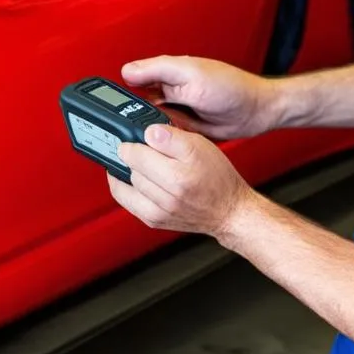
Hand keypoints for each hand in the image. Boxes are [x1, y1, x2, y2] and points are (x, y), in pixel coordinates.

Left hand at [108, 123, 260, 239]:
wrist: (229, 210)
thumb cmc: (218, 178)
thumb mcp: (201, 147)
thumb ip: (172, 137)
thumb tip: (148, 132)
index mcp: (178, 177)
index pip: (136, 155)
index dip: (133, 142)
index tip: (137, 139)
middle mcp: (167, 198)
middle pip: (131, 170)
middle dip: (133, 157)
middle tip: (141, 150)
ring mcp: (159, 212)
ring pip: (127, 185)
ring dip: (130, 172)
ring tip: (140, 164)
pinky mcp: (154, 221)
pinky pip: (127, 202)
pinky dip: (124, 188)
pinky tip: (132, 179)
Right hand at [121, 56, 279, 139]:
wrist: (256, 111)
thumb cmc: (231, 87)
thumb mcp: (192, 74)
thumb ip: (160, 70)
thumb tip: (127, 71)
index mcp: (167, 73)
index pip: (132, 82)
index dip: (120, 95)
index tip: (111, 110)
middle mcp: (169, 92)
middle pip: (137, 107)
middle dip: (132, 118)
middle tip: (129, 130)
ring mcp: (176, 112)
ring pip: (149, 124)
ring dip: (147, 131)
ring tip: (147, 138)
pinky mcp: (184, 129)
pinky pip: (165, 137)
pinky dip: (162, 141)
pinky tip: (161, 146)